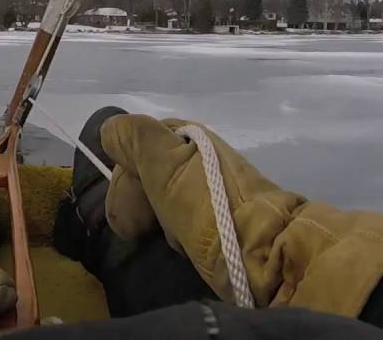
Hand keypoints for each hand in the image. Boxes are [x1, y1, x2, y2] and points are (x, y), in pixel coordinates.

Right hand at [100, 114, 382, 315]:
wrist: (271, 252)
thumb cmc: (213, 208)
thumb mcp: (168, 165)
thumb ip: (136, 138)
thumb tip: (111, 129)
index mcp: (186, 138)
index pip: (133, 149)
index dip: (124, 182)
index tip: (128, 214)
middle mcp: (199, 156)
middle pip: (146, 177)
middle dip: (141, 203)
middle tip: (148, 228)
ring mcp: (213, 189)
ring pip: (161, 202)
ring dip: (159, 222)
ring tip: (174, 241)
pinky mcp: (223, 220)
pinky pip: (182, 223)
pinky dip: (177, 236)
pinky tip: (186, 248)